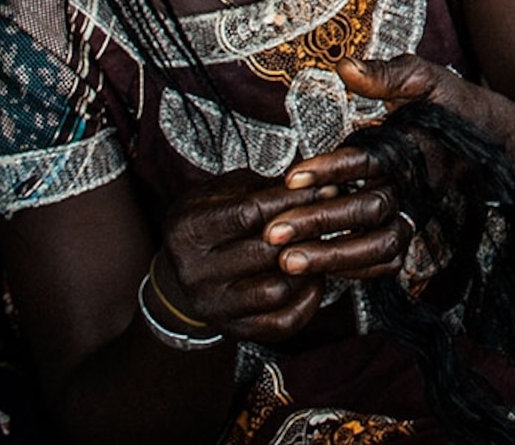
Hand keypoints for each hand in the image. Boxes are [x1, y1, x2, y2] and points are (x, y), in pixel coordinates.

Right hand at [153, 166, 389, 344]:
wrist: (182, 273)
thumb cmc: (212, 221)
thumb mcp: (223, 192)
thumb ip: (262, 187)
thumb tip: (314, 183)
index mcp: (189, 229)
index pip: (250, 213)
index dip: (294, 199)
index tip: (326, 188)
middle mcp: (195, 273)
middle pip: (267, 252)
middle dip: (308, 232)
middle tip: (333, 218)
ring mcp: (214, 306)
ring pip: (278, 290)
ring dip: (308, 268)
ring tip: (321, 248)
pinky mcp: (234, 330)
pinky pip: (282, 322)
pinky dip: (307, 300)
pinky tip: (314, 277)